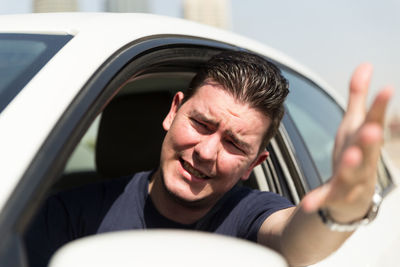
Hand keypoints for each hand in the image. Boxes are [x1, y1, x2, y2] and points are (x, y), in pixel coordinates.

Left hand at [301, 63, 392, 222]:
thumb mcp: (353, 124)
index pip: (374, 121)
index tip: (387, 89)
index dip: (379, 107)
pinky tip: (307, 203)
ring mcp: (351, 180)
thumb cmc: (355, 153)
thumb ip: (358, 97)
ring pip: (352, 173)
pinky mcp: (335, 197)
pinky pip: (326, 198)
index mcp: (365, 140)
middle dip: (370, 139)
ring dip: (351, 165)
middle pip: (368, 149)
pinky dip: (318, 200)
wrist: (353, 198)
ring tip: (349, 155)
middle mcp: (363, 160)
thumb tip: (365, 64)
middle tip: (372, 128)